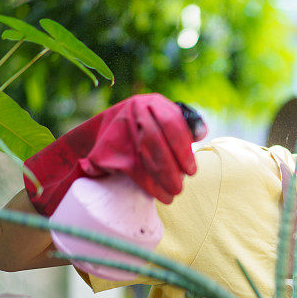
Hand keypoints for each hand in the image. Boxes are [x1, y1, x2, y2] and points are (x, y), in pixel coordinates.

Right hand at [24, 94, 206, 215]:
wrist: (95, 142)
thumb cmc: (139, 136)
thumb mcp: (159, 124)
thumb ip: (180, 126)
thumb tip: (200, 133)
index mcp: (152, 102)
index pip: (172, 124)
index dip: (184, 150)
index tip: (191, 170)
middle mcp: (134, 110)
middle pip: (158, 142)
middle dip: (173, 168)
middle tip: (181, 187)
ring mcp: (118, 128)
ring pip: (146, 156)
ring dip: (163, 179)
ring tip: (172, 195)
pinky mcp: (106, 150)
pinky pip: (132, 168)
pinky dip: (149, 184)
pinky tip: (159, 194)